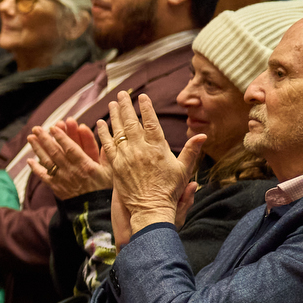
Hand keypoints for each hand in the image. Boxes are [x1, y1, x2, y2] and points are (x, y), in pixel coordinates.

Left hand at [24, 118, 111, 199]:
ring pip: (47, 162)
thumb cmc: (106, 189)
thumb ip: (107, 154)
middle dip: (45, 139)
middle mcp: (72, 172)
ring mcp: (62, 179)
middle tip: (37, 128)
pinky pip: (44, 177)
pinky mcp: (56, 187)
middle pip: (55, 153)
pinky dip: (36, 168)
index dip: (62, 137)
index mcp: (86, 166)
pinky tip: (29, 160)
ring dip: (38, 149)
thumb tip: (105, 138)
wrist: (96, 211)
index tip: (53, 127)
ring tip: (30, 137)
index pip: (71, 149)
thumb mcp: (112, 171)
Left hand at [95, 92, 204, 235]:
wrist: (151, 208)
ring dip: (114, 116)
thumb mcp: (184, 170)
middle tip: (121, 94)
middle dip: (126, 106)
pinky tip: (100, 124)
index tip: (143, 97)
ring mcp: (126, 157)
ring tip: (112, 103)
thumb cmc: (169, 190)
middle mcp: (140, 150)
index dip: (147, 108)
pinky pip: (107, 146)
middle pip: (132, 123)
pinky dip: (104, 133)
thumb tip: (202, 135)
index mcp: (158, 148)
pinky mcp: (115, 166)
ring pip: (118, 131)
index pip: (151, 123)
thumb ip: (191, 151)